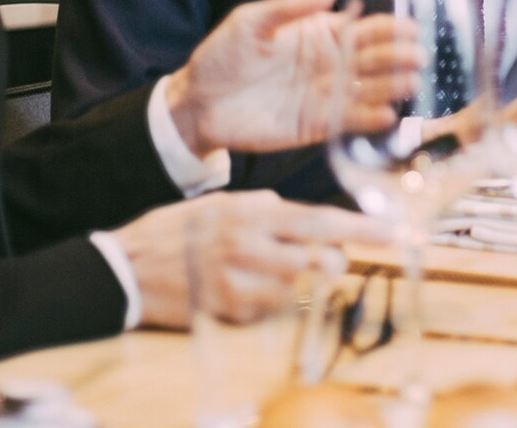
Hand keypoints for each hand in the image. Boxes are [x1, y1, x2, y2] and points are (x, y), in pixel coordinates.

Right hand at [113, 190, 389, 328]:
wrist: (125, 267)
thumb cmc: (178, 231)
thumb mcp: (221, 204)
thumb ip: (265, 210)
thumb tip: (307, 221)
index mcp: (250, 212)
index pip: (318, 218)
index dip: (359, 225)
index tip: (391, 229)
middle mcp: (248, 244)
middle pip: (315, 255)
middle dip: (336, 259)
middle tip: (338, 260)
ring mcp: (237, 280)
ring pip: (294, 287)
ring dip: (295, 282)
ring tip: (269, 271)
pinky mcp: (224, 310)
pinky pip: (265, 311)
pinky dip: (265, 304)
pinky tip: (243, 291)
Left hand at [166, 0, 421, 156]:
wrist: (197, 104)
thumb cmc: (221, 56)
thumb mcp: (250, 21)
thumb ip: (288, 7)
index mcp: (319, 35)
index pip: (363, 28)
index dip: (389, 27)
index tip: (411, 26)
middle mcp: (329, 64)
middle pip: (373, 59)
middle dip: (398, 57)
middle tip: (419, 57)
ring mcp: (325, 96)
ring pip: (368, 90)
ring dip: (391, 88)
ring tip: (411, 85)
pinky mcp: (316, 126)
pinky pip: (349, 121)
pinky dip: (369, 119)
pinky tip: (387, 116)